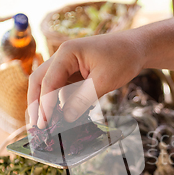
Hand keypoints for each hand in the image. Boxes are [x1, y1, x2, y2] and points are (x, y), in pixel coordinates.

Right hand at [28, 31, 144, 127]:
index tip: (44, 124)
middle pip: (39, 81)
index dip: (45, 104)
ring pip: (48, 86)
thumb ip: (83, 99)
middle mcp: (62, 57)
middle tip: (36, 127)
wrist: (137, 48)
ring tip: (44, 127)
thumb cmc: (123, 58)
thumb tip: (66, 119)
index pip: (49, 81)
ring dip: (44, 105)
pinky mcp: (74, 74)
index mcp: (67, 53)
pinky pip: (61, 89)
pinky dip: (58, 103)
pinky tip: (59, 119)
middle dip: (36, 104)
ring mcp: (67, 65)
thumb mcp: (104, 80)